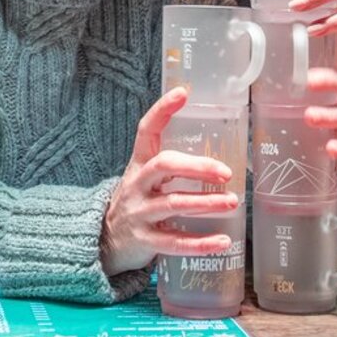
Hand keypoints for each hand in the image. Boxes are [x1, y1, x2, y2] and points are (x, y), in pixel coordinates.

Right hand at [101, 87, 239, 276]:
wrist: (104, 241)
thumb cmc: (137, 202)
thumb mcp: (144, 177)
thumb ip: (172, 165)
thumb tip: (219, 149)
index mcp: (139, 164)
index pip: (146, 130)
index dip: (162, 110)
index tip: (182, 93)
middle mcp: (137, 184)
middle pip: (164, 165)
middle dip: (197, 166)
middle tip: (225, 172)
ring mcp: (139, 213)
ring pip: (173, 204)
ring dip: (205, 203)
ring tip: (232, 202)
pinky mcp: (144, 240)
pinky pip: (174, 242)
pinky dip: (200, 243)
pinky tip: (223, 241)